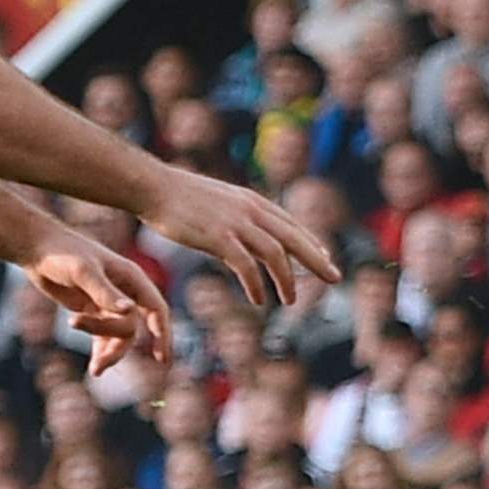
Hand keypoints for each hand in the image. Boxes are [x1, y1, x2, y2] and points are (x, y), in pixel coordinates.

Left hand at [30, 231, 172, 380]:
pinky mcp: (91, 309)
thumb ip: (106, 293)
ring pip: (118, 334)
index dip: (163, 333)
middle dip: (117, 347)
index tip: (162, 359)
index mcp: (131, 278)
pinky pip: (102, 335)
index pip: (156, 309)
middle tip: (98, 366)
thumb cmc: (62, 253)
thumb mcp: (84, 272)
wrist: (36, 249)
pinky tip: (93, 367)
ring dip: (107, 352)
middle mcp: (124, 291)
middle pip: (131, 328)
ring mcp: (107, 302)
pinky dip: (99, 350)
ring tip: (94, 370)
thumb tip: (130, 312)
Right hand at [151, 166, 345, 308]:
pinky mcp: (218, 237)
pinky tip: (259, 299)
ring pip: (275, 253)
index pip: (290, 223)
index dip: (310, 242)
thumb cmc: (179, 197)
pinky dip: (256, 284)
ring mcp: (235, 222)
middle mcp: (250, 210)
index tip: (324, 258)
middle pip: (294, 237)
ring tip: (291, 300)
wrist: (153, 187)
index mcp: (251, 201)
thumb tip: (244, 239)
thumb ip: (236, 218)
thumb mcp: (217, 202)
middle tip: (335, 278)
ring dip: (286, 279)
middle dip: (317, 259)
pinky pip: (246, 266)